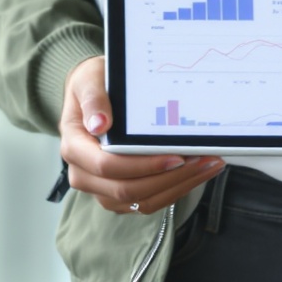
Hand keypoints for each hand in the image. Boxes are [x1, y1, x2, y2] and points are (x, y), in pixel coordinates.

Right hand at [59, 56, 221, 215]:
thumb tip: (99, 123)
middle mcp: (84, 174)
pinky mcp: (119, 194)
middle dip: (169, 178)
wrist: (92, 95)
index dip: (143, 166)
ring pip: (140, 201)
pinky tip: (196, 173)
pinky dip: (174, 189)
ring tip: (207, 166)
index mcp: (74, 148)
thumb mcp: (89, 80)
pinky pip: (147, 201)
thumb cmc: (92, 85)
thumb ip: (93, 99)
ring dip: (177, 186)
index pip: (106, 166)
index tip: (176, 156)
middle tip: (202, 160)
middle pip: (127, 190)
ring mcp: (102, 188)